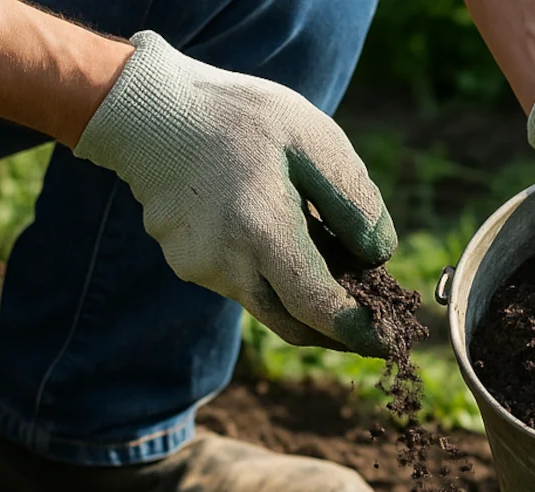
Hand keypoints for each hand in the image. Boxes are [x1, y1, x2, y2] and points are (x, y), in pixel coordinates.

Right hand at [75, 32, 395, 353]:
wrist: (145, 108)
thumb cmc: (237, 118)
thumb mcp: (313, 140)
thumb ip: (355, 201)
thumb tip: (379, 258)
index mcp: (262, 233)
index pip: (320, 309)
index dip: (360, 332)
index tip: (390, 341)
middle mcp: (228, 265)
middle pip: (297, 326)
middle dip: (337, 330)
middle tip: (372, 319)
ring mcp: (202, 271)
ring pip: (270, 307)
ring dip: (305, 299)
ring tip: (333, 266)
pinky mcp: (187, 266)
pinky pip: (243, 286)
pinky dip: (272, 276)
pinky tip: (280, 238)